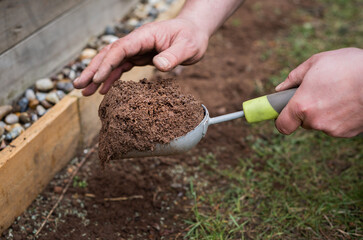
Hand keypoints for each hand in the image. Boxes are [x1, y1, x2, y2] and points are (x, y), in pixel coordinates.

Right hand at [73, 18, 208, 95]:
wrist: (194, 32)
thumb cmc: (191, 37)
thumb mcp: (187, 47)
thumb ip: (173, 56)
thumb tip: (159, 66)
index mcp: (145, 35)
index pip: (120, 48)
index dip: (107, 63)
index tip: (96, 78)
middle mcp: (136, 41)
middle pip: (109, 54)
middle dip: (93, 70)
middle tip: (77, 86)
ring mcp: (136, 49)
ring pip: (111, 61)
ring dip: (97, 75)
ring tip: (83, 91)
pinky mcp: (139, 56)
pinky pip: (121, 67)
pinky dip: (110, 78)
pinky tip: (103, 89)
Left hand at [275, 48, 362, 137]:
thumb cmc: (349, 65)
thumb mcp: (317, 62)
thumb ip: (294, 77)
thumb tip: (279, 89)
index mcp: (302, 105)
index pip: (282, 125)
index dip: (280, 119)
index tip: (282, 113)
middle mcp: (315, 121)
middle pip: (303, 121)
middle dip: (307, 109)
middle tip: (319, 92)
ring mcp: (333, 129)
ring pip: (321, 122)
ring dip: (325, 111)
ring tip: (339, 92)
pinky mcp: (349, 133)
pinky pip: (337, 125)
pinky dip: (339, 116)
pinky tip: (350, 100)